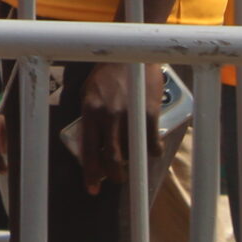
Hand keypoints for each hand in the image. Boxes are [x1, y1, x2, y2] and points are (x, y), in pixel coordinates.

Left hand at [74, 63, 158, 193]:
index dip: (90, 173)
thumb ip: (89, 117)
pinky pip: (152, 144)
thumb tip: (90, 144)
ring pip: (132, 153)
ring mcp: (130, 115)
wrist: (131, 53)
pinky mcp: (150, 114)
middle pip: (111, 159)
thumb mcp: (88, 92)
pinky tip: (152, 151)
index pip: (88, 150)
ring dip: (132, 162)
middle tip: (116, 179)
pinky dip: (153, 152)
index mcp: (90, 110)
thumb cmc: (106, 73)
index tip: (91, 188)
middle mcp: (108, 115)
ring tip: (131, 162)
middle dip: (114, 176)